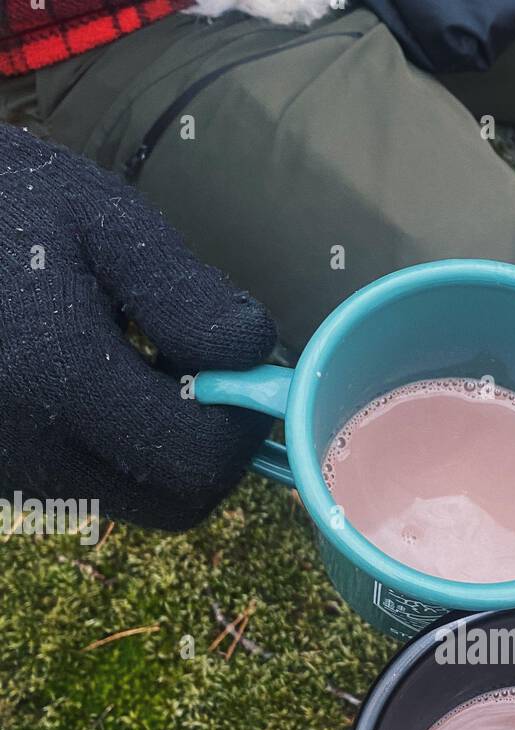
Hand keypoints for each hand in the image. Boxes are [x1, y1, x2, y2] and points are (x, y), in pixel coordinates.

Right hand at [0, 123, 276, 530]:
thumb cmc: (1, 205)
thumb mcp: (101, 220)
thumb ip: (185, 295)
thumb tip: (255, 357)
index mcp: (56, 379)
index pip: (197, 461)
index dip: (238, 425)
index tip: (242, 374)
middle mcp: (27, 449)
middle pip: (176, 503)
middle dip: (209, 447)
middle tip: (203, 376)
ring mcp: (7, 475)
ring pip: (139, 505)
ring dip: (166, 452)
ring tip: (139, 367)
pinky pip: (93, 491)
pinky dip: (119, 454)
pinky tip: (97, 387)